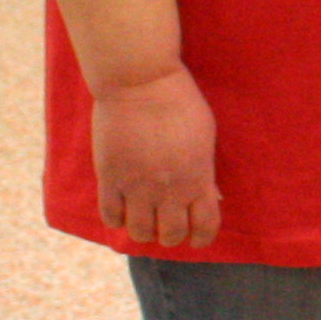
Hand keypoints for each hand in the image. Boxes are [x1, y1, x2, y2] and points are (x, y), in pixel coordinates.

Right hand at [92, 65, 220, 247]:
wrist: (140, 82)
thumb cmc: (179, 103)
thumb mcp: (205, 138)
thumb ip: (205, 172)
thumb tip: (211, 197)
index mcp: (197, 178)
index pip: (205, 227)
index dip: (201, 238)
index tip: (195, 237)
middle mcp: (169, 189)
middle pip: (170, 235)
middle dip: (170, 235)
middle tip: (166, 225)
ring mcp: (137, 185)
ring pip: (140, 232)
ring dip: (143, 230)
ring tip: (143, 219)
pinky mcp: (110, 177)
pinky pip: (111, 215)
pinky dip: (117, 219)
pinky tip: (121, 209)